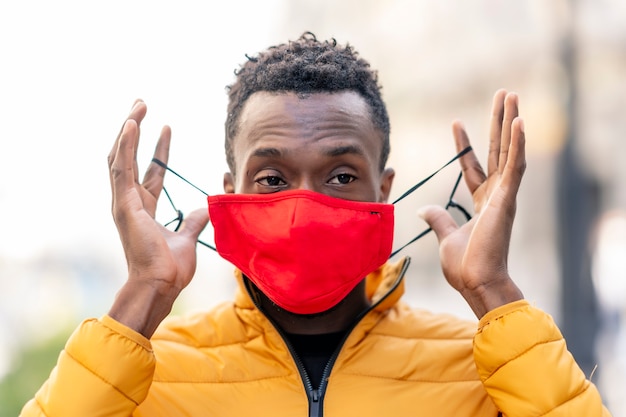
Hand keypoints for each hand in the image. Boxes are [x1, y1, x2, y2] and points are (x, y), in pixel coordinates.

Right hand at [107, 100, 208, 336]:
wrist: (161, 285)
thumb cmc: (170, 269)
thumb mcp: (188, 238)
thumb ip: (194, 221)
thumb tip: (204, 208)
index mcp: (143, 208)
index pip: (150, 170)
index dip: (158, 149)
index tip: (166, 127)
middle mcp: (129, 202)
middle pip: (129, 157)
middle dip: (135, 131)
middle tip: (141, 105)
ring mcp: (124, 202)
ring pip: (121, 157)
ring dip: (128, 130)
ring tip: (138, 106)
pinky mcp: (123, 204)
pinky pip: (122, 168)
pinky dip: (126, 145)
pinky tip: (132, 124)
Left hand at [419, 90, 524, 317]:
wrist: (476, 283)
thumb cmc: (465, 265)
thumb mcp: (445, 236)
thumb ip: (438, 219)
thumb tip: (424, 209)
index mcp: (483, 201)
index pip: (473, 164)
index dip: (465, 143)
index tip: (455, 121)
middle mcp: (497, 194)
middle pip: (497, 149)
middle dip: (498, 121)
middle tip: (503, 95)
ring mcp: (504, 196)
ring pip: (509, 150)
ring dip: (511, 122)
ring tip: (512, 96)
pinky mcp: (508, 200)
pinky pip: (515, 166)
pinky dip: (518, 144)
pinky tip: (519, 122)